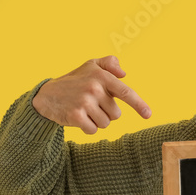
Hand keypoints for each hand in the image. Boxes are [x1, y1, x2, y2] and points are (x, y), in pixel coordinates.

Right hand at [32, 55, 150, 133]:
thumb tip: (124, 73)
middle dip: (106, 113)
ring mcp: (84, 102)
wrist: (47, 95)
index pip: (125, 92)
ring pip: (105, 123)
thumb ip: (109, 64)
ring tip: (84, 110)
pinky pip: (93, 130)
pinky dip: (87, 128)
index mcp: (101, 76)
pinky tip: (78, 118)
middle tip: (91, 104)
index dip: (139, 104)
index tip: (148, 115)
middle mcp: (94, 88)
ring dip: (97, 121)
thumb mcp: (90, 66)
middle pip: (116, 114)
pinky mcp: (76, 116)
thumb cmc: (74, 81)